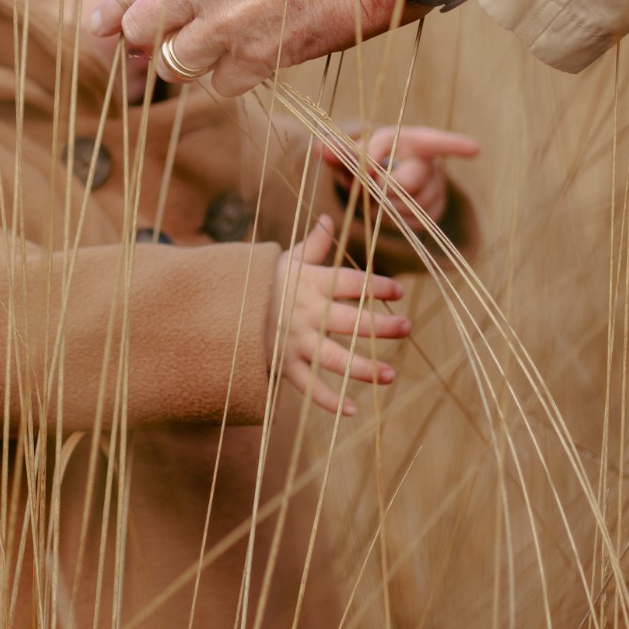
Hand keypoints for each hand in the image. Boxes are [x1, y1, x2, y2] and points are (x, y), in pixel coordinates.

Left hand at [88, 0, 409, 97]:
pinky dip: (233, 80)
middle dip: (148, 43)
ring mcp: (227, 20)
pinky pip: (219, 85)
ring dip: (193, 64)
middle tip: (164, 49)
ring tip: (223, 49)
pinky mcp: (257, 56)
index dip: (113, 12)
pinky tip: (256, 60)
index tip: (101, 29)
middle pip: (138, 29)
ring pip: (174, 65)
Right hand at [265, 216, 411, 416]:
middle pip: (349, 322)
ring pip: (334, 359)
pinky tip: (353, 410)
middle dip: (380, 326)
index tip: (399, 290)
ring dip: (363, 369)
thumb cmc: (261, 282)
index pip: (349, 283)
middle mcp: (306, 313)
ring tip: (391, 375)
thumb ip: (313, 245)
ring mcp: (295, 342)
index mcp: (310, 284)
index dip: (375, 286)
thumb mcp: (285, 259)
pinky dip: (329, 401)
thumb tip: (329, 218)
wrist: (220, 307)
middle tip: (407, 328)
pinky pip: (309, 387)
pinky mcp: (285, 365)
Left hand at [325, 125, 478, 230]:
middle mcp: (428, 162)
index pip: (433, 141)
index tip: (476, 148)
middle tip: (366, 186)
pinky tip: (389, 209)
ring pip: (409, 204)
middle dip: (383, 188)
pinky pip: (414, 221)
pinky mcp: (434, 210)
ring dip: (385, 205)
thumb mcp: (350, 155)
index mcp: (409, 139)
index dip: (453, 144)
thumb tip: (319, 149)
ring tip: (375, 195)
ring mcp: (435, 187)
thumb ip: (337, 153)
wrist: (377, 180)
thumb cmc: (363, 162)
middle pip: (408, 181)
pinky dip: (395, 219)